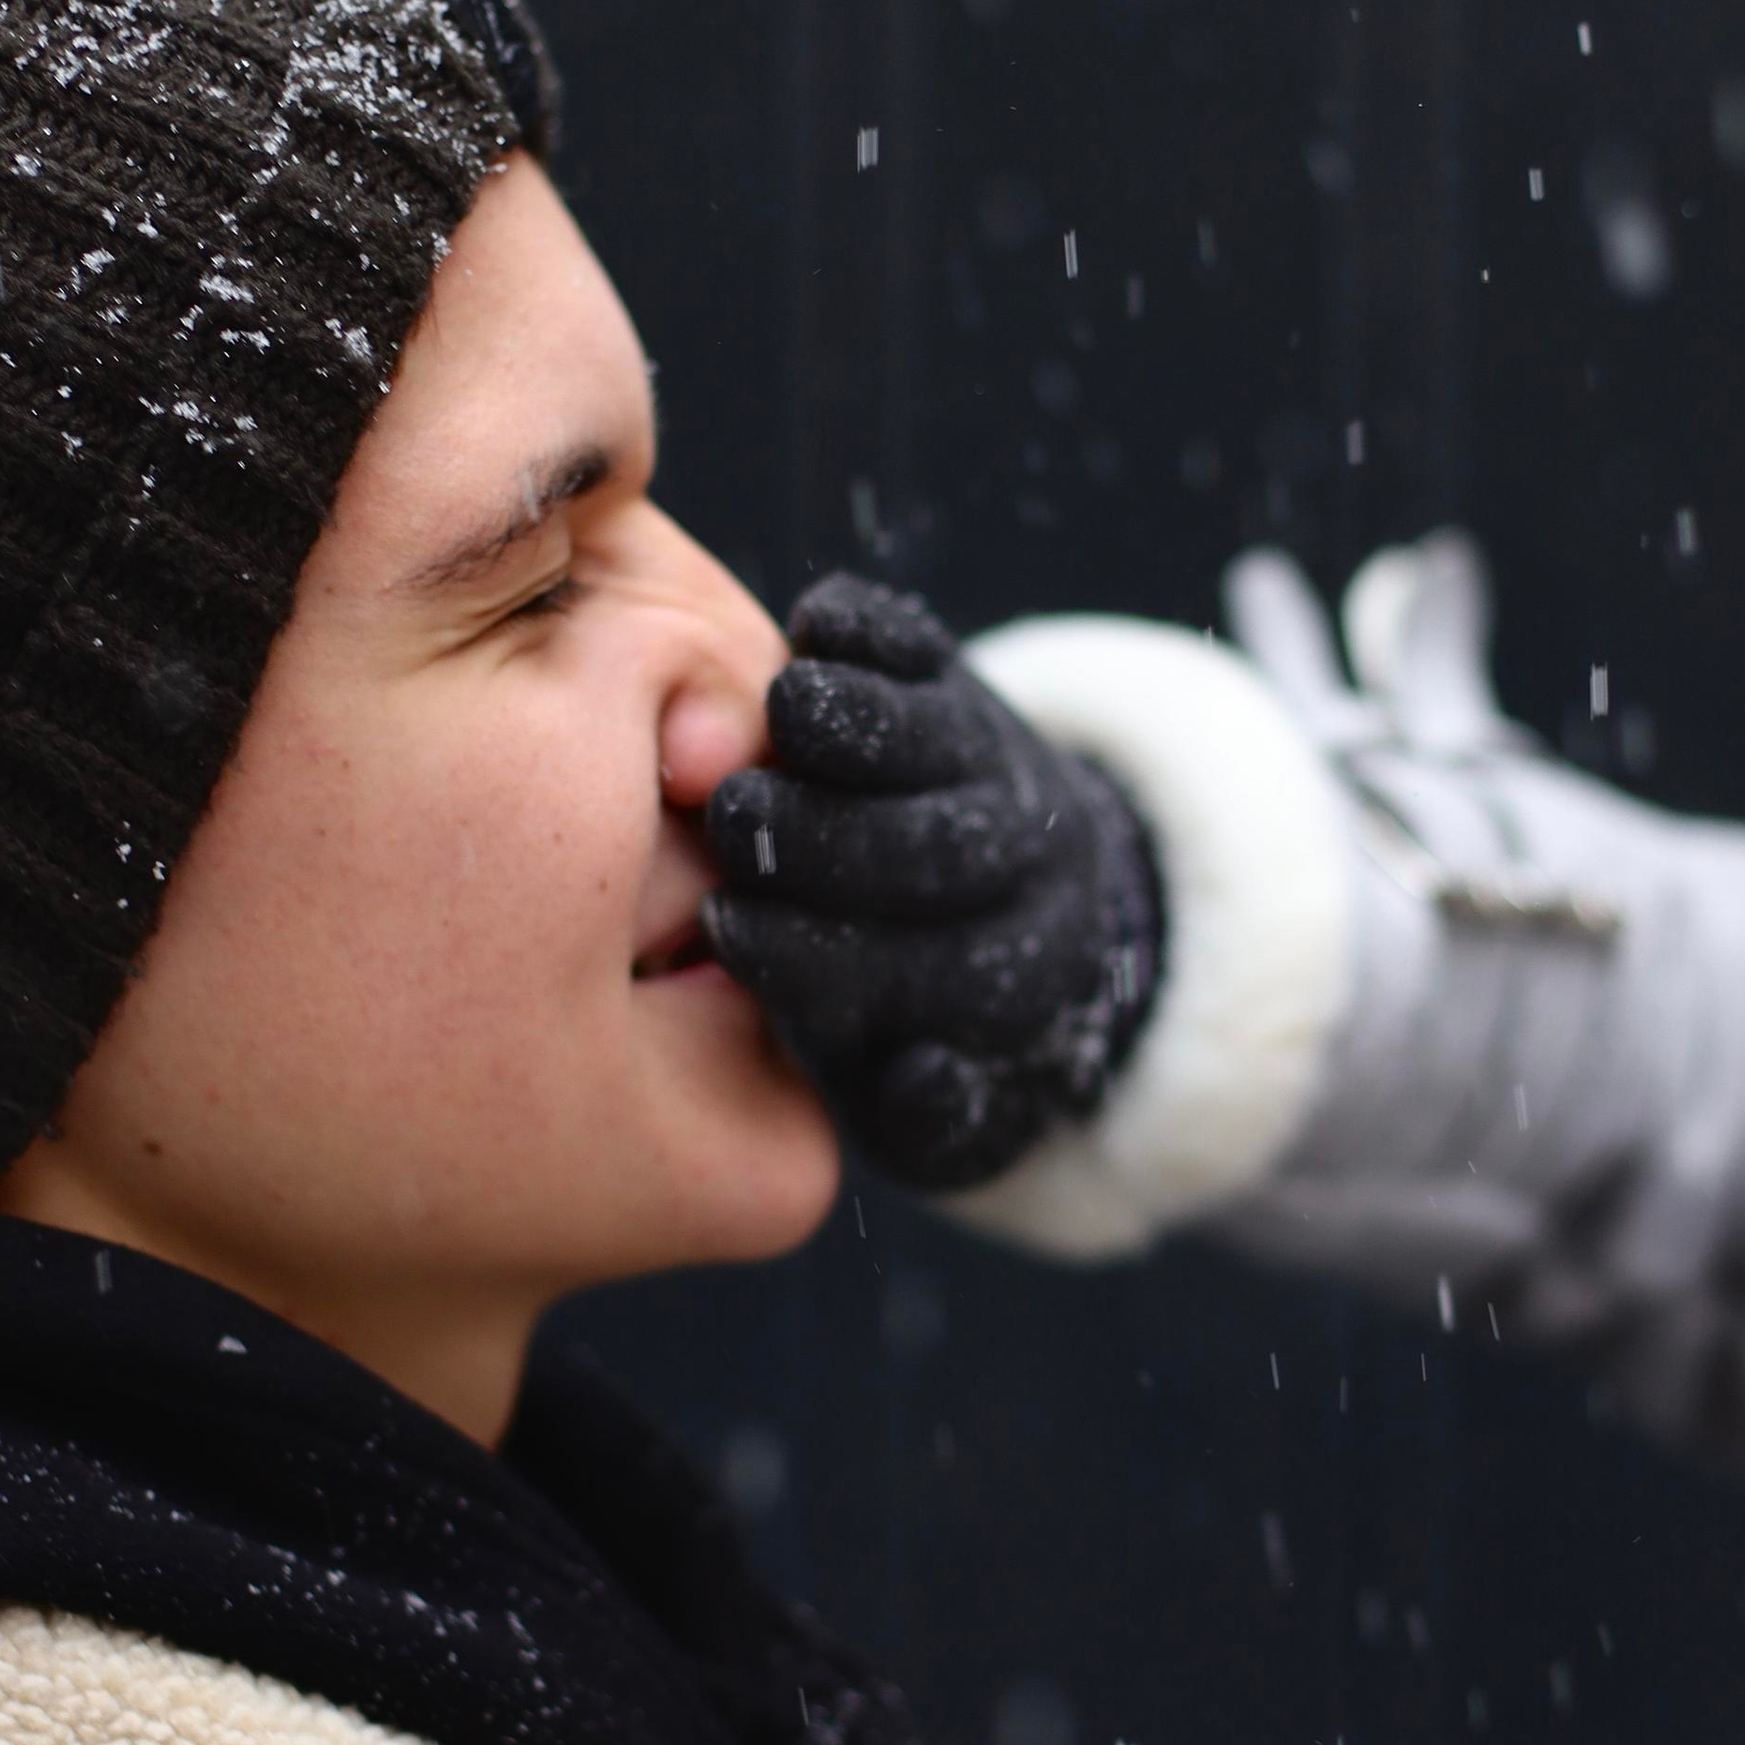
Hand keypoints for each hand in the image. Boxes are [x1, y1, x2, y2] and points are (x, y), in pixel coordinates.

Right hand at [702, 573, 1162, 1191]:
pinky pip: (925, 650)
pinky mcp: (955, 680)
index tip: (727, 928)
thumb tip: (927, 1070)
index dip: (811, 952)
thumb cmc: (923, 1026)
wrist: (1017, 902)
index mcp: (995, 986)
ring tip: (781, 713)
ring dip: (861, 722)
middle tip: (733, 817)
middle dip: (829, 833)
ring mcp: (987, 762)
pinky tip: (820, 624)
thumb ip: (926, 1117)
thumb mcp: (942, 1120)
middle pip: (930, 852)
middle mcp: (1011, 870)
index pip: (904, 973)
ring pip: (936, 742)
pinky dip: (873, 630)